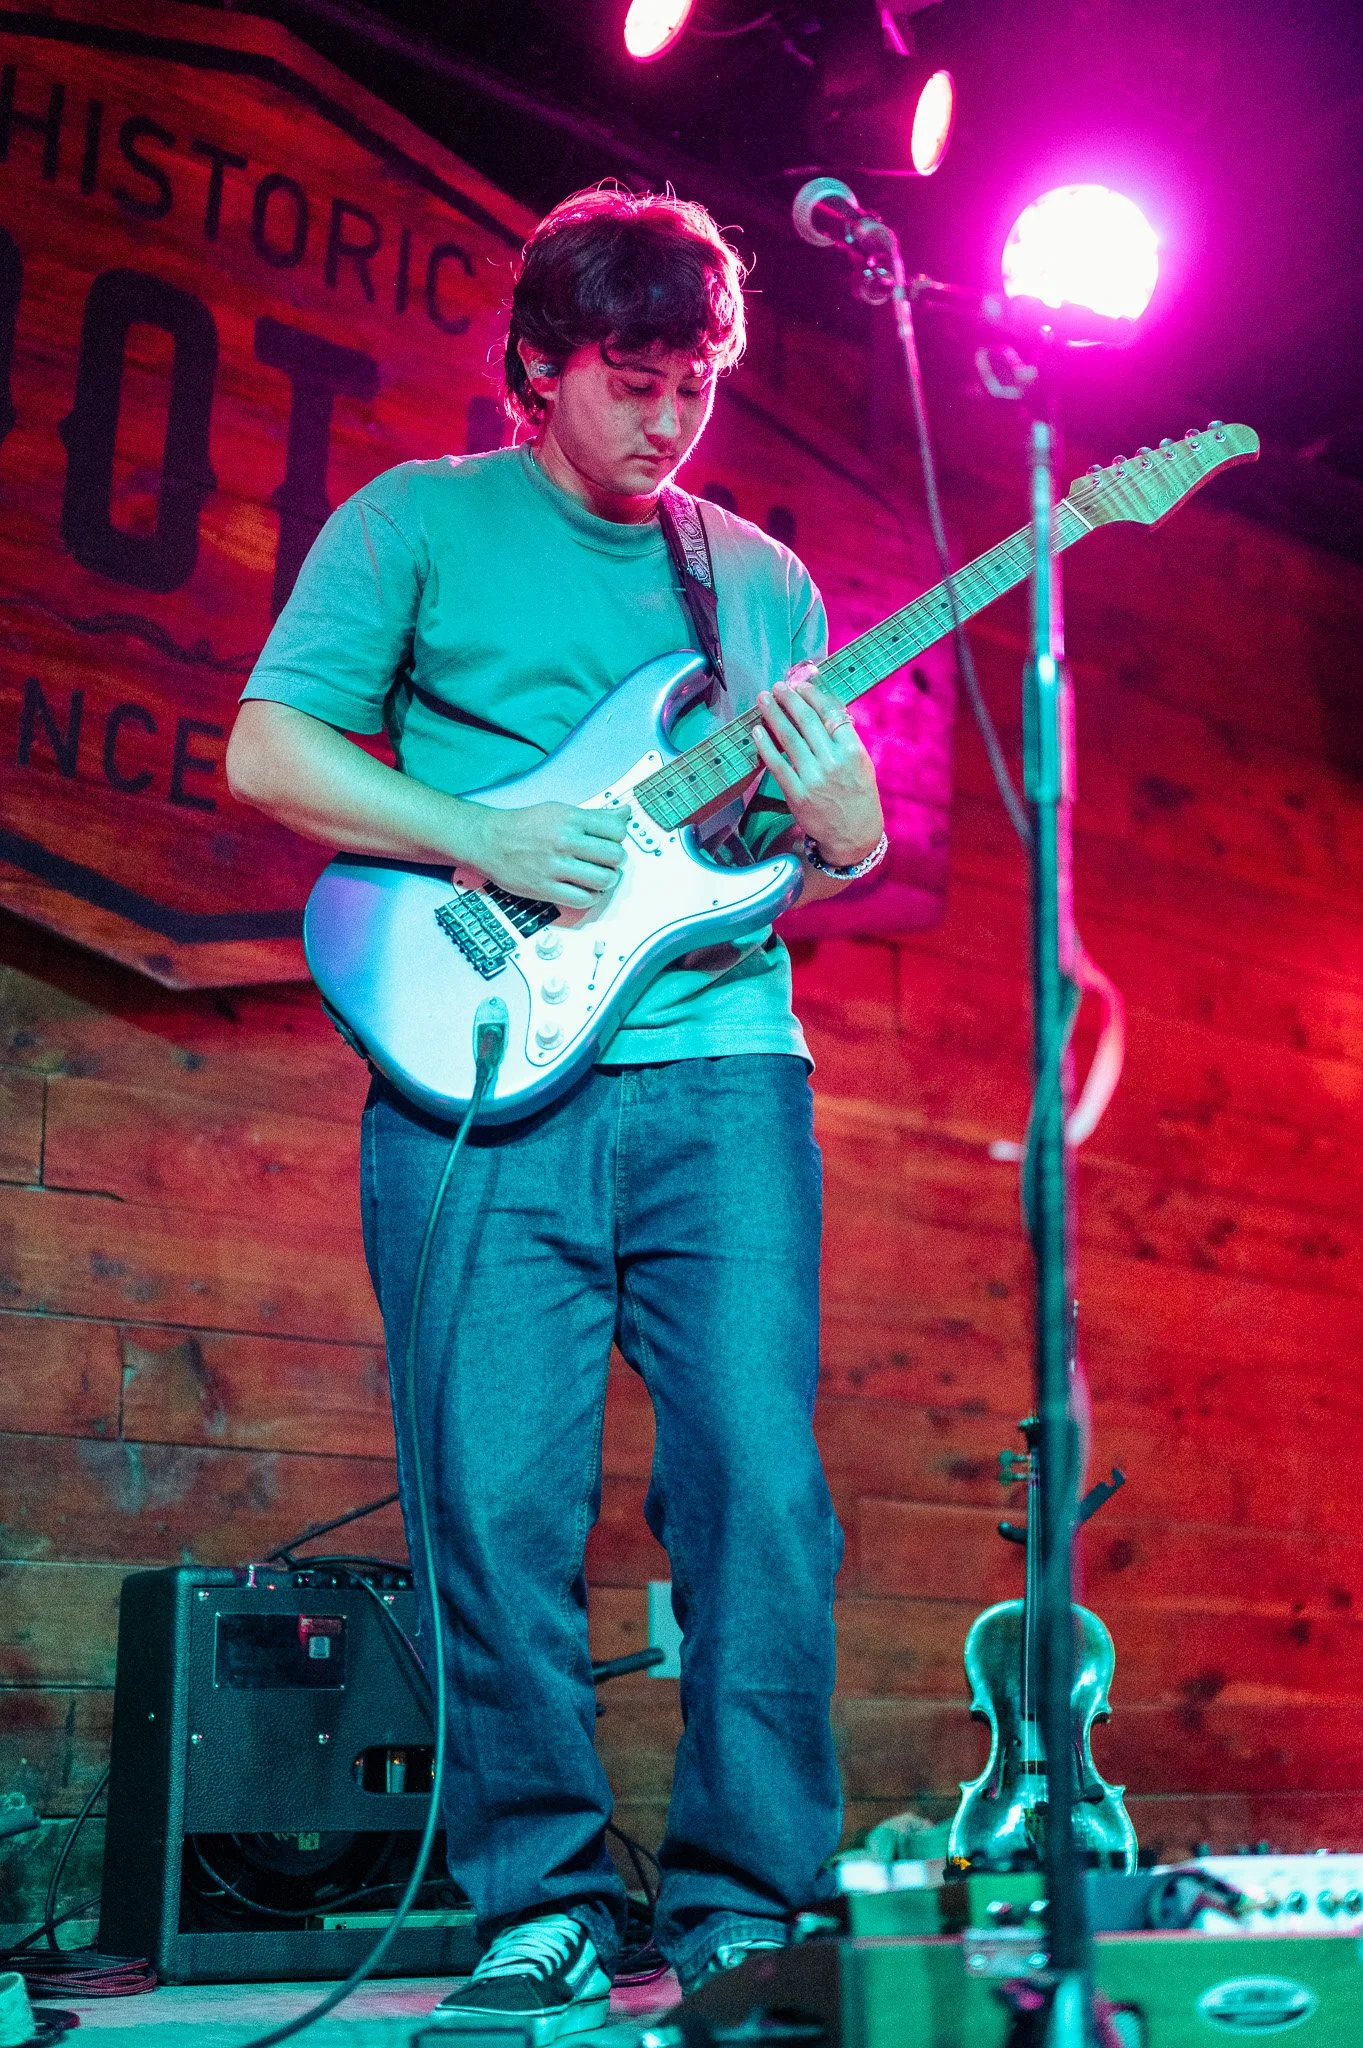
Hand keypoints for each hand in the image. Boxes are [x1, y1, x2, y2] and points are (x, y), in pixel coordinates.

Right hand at [465, 801, 629, 909]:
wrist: (490, 840)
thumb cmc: (525, 825)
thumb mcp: (560, 811)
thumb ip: (594, 815)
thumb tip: (624, 814)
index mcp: (570, 819)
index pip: (616, 830)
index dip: (617, 838)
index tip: (610, 842)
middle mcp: (564, 841)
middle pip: (615, 856)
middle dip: (615, 861)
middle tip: (606, 862)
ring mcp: (555, 866)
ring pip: (603, 880)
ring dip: (606, 881)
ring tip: (598, 877)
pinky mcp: (545, 888)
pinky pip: (583, 899)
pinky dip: (590, 897)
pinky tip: (585, 890)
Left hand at [751, 665, 883, 866]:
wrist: (853, 835)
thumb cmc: (858, 795)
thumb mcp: (861, 763)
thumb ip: (844, 739)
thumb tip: (822, 708)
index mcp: (852, 751)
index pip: (830, 715)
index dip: (812, 696)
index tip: (800, 685)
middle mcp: (833, 762)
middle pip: (807, 722)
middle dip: (789, 700)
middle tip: (777, 686)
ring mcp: (813, 778)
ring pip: (789, 739)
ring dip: (774, 715)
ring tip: (764, 699)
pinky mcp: (797, 794)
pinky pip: (777, 765)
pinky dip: (765, 745)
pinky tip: (757, 730)